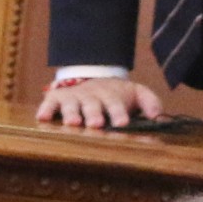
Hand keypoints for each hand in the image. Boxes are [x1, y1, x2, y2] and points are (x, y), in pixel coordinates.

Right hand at [36, 75, 165, 129]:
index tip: (122, 123)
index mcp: (111, 96)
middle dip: (94, 114)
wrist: (91, 77)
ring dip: (71, 114)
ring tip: (72, 123)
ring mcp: (73, 97)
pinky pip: (49, 104)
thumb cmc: (115, 94)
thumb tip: (159, 117)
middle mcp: (92, 96)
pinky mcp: (56, 98)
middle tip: (96, 124)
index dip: (118, 113)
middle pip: (93, 105)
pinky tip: (42, 118)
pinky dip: (45, 110)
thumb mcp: (136, 93)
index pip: (116, 104)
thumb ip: (149, 102)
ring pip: (71, 105)